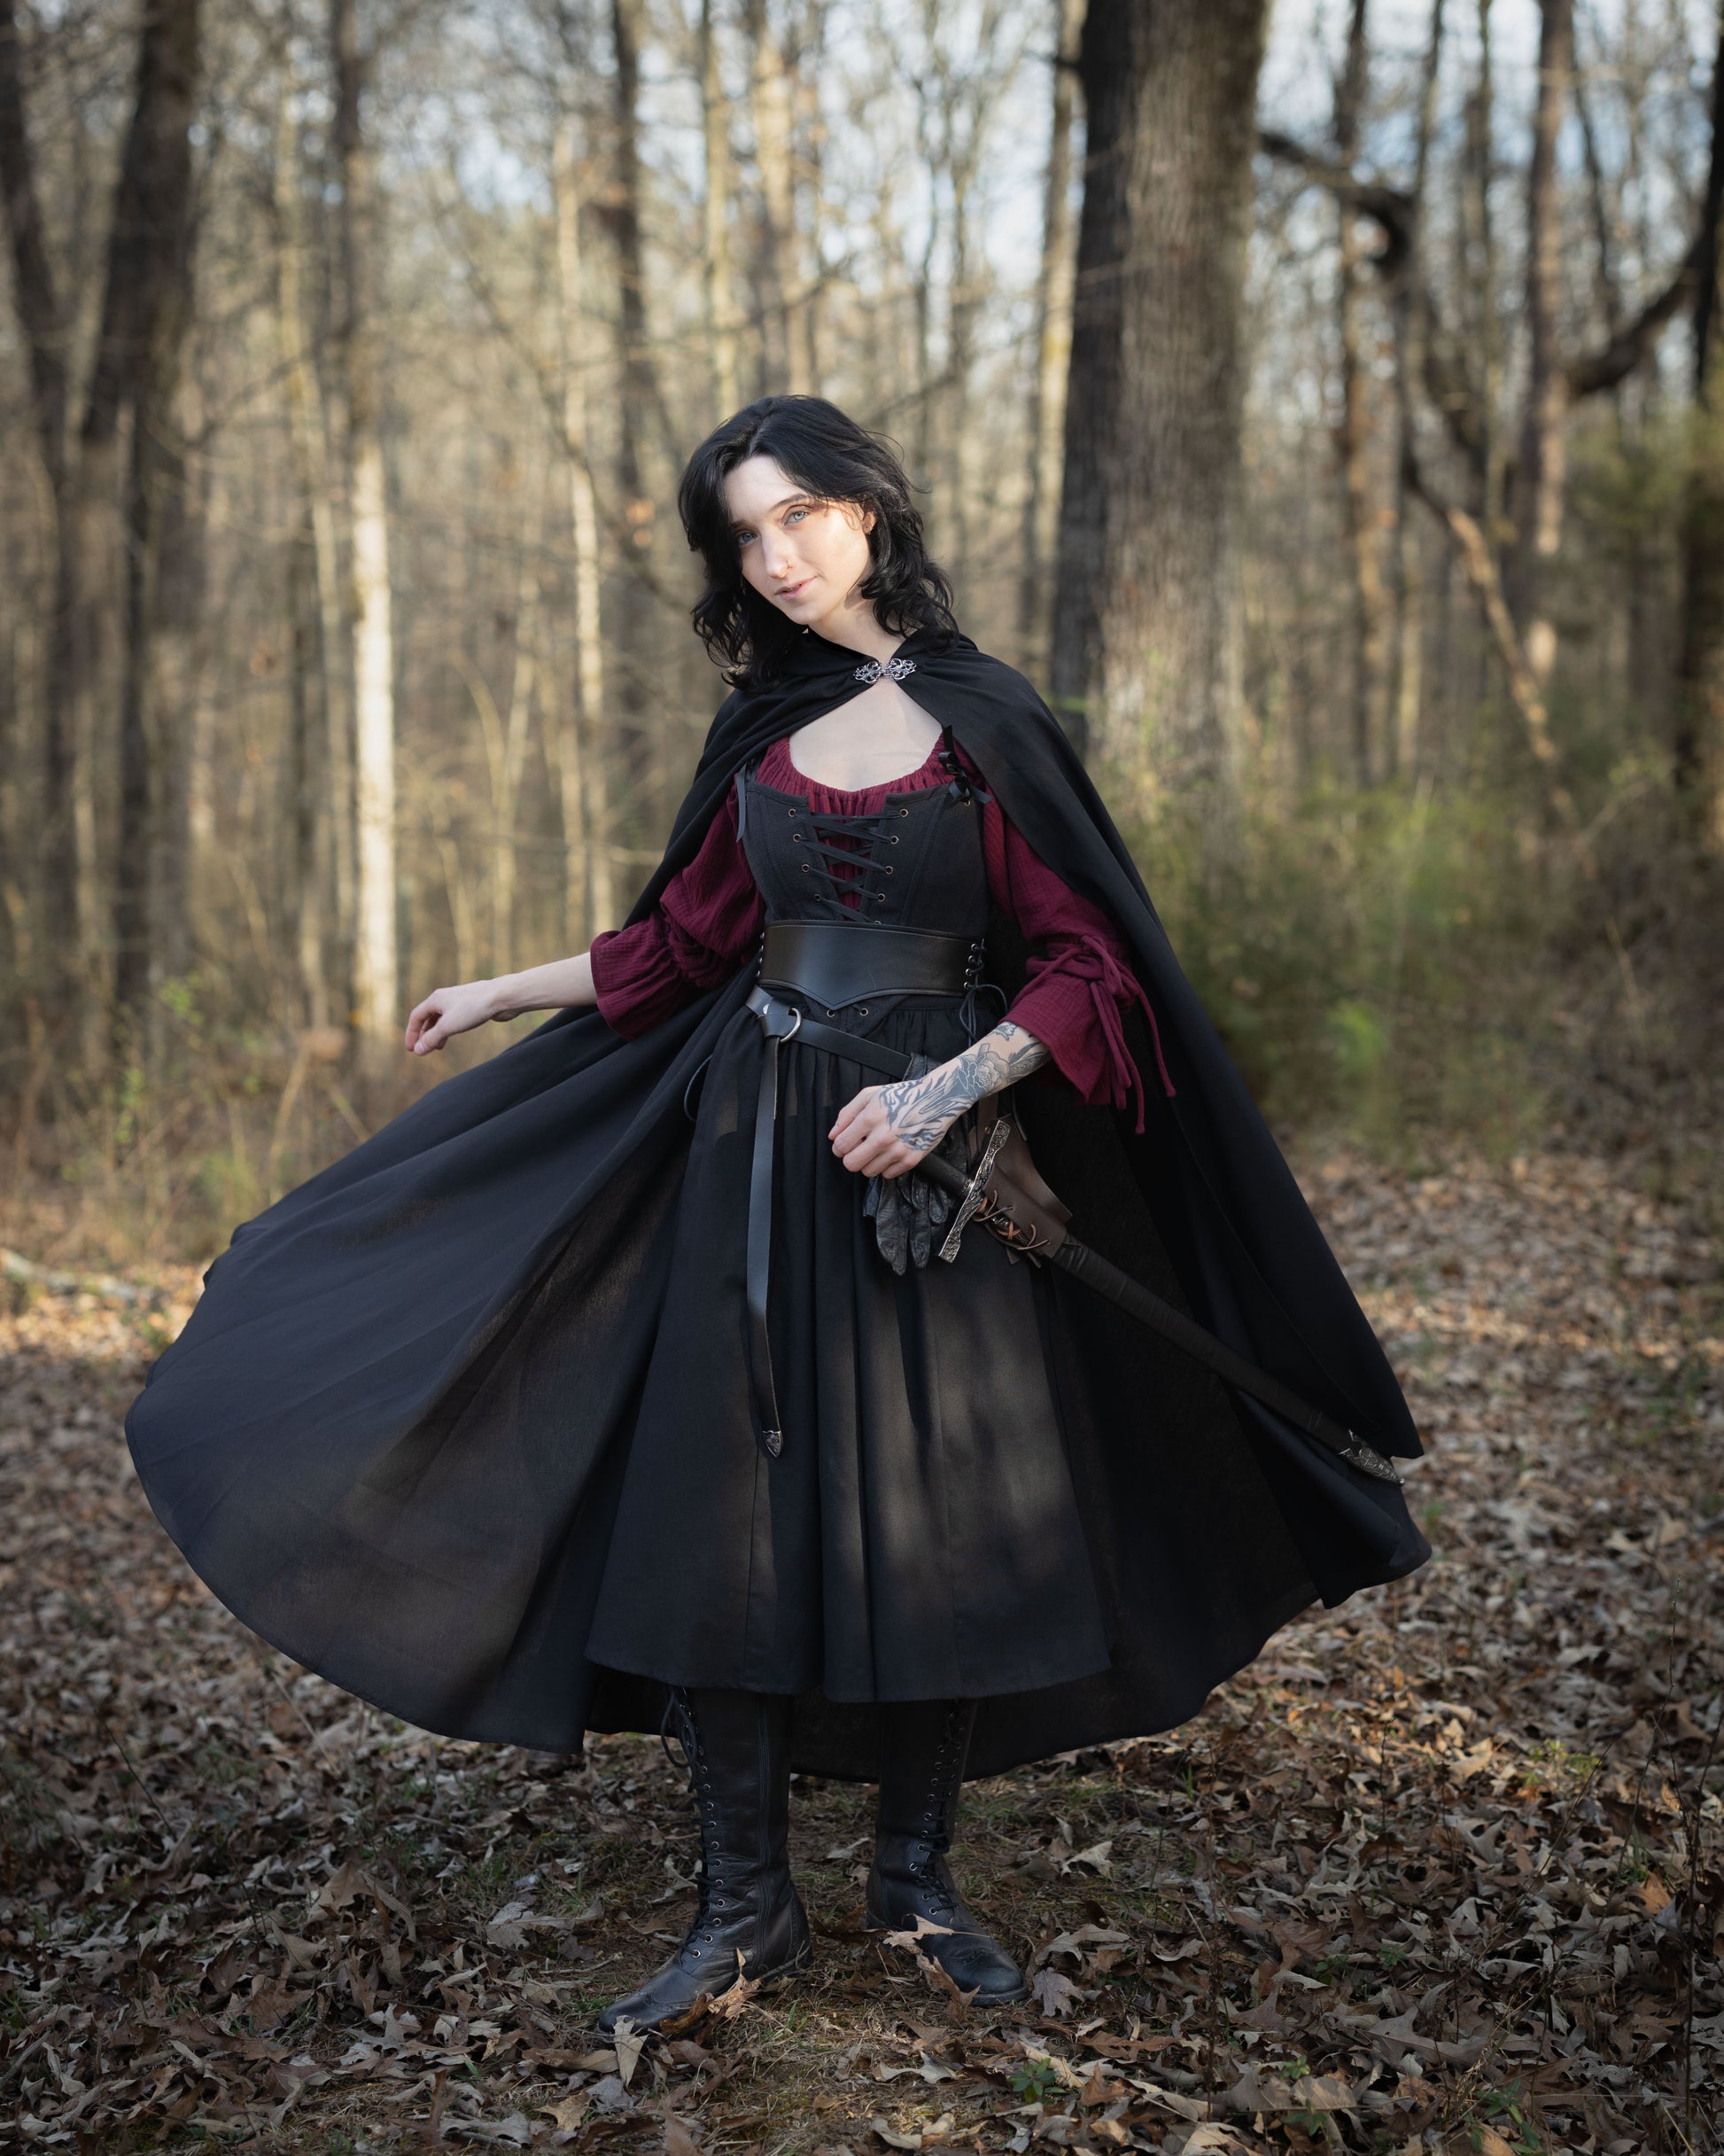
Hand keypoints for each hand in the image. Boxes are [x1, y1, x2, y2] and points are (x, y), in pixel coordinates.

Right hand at [405, 979, 498, 1054]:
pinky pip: (454, 1019)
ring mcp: (458, 1002)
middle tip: (423, 1050)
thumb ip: (431, 1039)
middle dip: (424, 1034)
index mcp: (435, 999)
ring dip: (436, 1034)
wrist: (501, 997)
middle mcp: (445, 998)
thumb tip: (418, 1050)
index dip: (411, 1033)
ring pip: (441, 1019)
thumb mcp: (448, 1026)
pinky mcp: (471, 1007)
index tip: (411, 1049)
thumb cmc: (473, 1008)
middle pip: (428, 1017)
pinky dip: (449, 1030)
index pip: (416, 1016)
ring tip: (437, 1048)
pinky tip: (451, 1038)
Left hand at [830, 1021, 1049, 1180]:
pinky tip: (889, 1153)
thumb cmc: (901, 1096)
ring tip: (875, 1150)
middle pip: (852, 1164)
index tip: (843, 1144)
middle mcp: (883, 1137)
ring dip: (868, 1163)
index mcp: (870, 1117)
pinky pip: (887, 1175)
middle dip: (850, 1158)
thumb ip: (847, 1114)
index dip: (838, 1147)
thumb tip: (832, 1135)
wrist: (937, 1099)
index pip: (841, 1145)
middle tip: (857, 1150)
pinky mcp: (912, 1159)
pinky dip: (885, 1166)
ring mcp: (898, 1150)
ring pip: (868, 1172)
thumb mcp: (871, 1095)